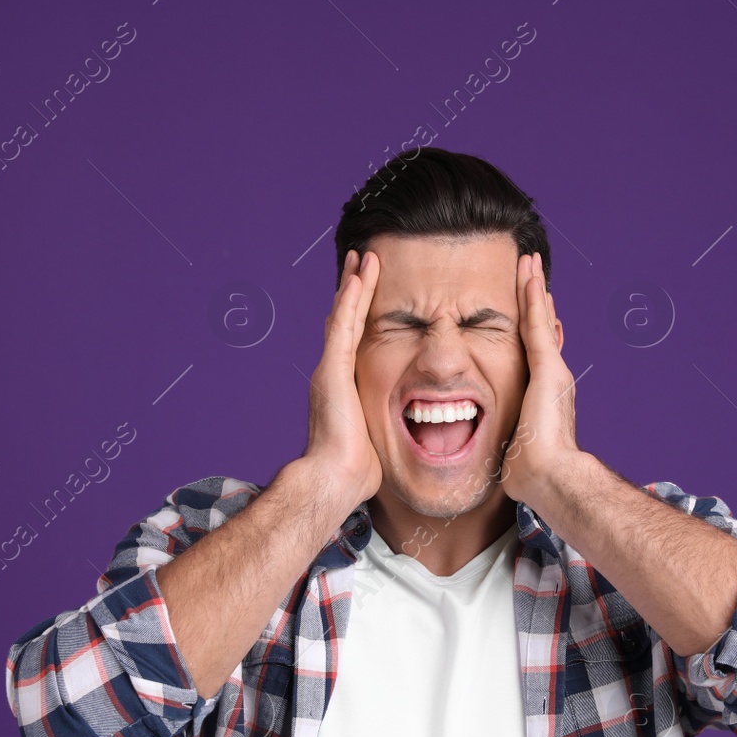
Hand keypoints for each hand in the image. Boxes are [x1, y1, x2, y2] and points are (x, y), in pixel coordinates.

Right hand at [300, 249, 381, 510]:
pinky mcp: (333, 370)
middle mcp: (332, 372)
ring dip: (353, 285)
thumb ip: (384, 425)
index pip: (352, 339)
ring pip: (343, 316)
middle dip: (353, 289)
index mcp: (342, 386)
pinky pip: (343, 326)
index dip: (360, 312)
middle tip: (361, 261)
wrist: (335, 479)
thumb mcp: (377, 438)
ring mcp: (330, 369)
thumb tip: (406, 431)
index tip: (367, 290)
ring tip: (362, 258)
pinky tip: (358, 277)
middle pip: (344, 320)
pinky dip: (351, 300)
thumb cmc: (357, 470)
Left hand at [501, 251, 581, 506]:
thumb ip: (510, 443)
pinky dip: (532, 296)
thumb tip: (502, 459)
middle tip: (532, 272)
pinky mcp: (547, 366)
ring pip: (539, 319)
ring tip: (529, 261)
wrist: (548, 476)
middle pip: (541, 328)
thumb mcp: (513, 450)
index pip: (533, 352)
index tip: (528, 307)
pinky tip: (528, 273)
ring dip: (534, 288)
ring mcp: (552, 369)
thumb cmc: (529, 472)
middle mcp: (552, 376)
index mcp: (542, 394)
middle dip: (536, 300)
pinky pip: (536, 322)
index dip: (531, 327)